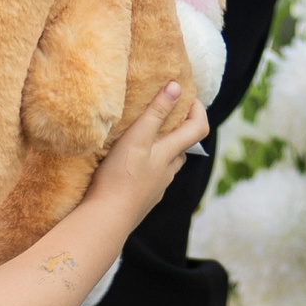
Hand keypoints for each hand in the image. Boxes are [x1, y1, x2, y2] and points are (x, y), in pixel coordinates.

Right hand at [84, 85, 208, 226]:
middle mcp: (168, 171)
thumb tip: (176, 86)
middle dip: (178, 128)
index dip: (198, 110)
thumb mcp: (137, 138)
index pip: (199, 128)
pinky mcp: (144, 200)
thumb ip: (156, 112)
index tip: (186, 95)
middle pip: (182, 146)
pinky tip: (131, 166)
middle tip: (162, 113)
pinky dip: (149, 167)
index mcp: (170, 153)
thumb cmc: (120, 176)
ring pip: (167, 164)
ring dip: (162, 149)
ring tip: (143, 138)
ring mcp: (157, 188)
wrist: (106, 219)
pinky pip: (153, 179)